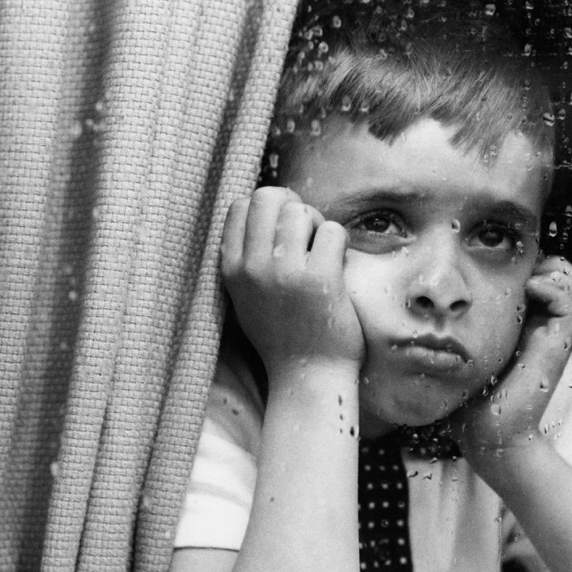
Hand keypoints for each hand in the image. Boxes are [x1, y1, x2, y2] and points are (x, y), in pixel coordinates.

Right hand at [221, 187, 365, 376]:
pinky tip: (336, 266)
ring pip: (301, 211)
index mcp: (232, 270)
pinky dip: (339, 243)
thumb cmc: (282, 334)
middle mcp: (254, 268)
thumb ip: (245, 257)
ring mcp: (286, 273)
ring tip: (321, 252)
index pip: (239, 206)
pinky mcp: (320, 279)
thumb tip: (259, 208)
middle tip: (306, 233)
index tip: (282, 229)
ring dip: (317, 225)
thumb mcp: (245, 297)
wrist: (308, 375)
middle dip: (292, 207)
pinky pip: (333, 231)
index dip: (267, 208)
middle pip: (269, 197)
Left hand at [453, 256, 571, 462]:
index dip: (531, 263)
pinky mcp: (558, 344)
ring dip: (553, 272)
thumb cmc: (469, 399)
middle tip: (518, 274)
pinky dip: (554, 287)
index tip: (500, 266)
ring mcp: (554, 335)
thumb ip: (458, 328)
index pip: (546, 276)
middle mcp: (544, 327)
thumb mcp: (462, 351)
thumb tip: (433, 301)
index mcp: (526, 325)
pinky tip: (530, 291)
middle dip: (546, 263)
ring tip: (527, 282)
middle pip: (566, 275)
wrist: (487, 436)